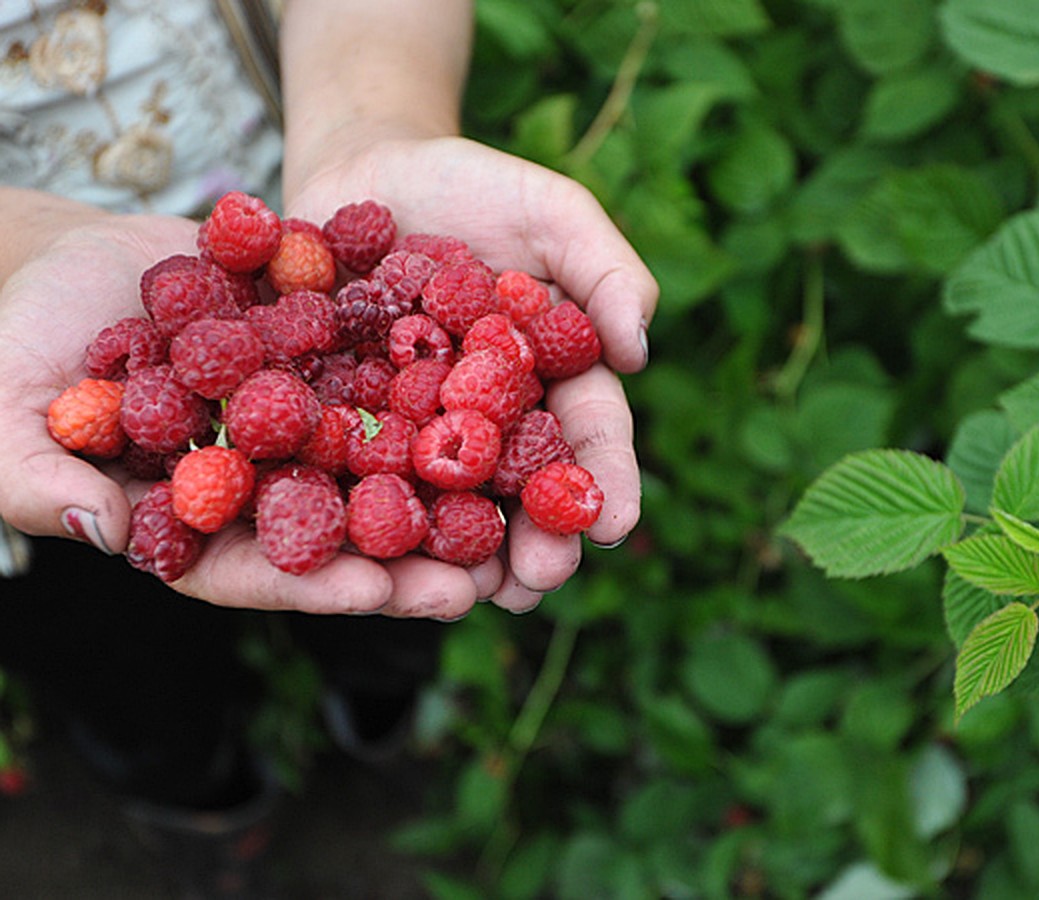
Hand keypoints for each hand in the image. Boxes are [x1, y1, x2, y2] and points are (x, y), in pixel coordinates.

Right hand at [0, 213, 485, 617]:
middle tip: (480, 576)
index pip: (267, 567)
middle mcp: (272, 474)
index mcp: (205, 518)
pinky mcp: (329, 347)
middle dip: (409, 555)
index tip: (383, 595)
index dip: (322, 585)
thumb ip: (44, 481)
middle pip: (347, 526)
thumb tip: (105, 531)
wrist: (62, 258)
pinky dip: (435, 367)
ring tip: (512, 496)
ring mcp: (307, 411)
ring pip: (385, 452)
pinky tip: (495, 376)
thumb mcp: (9, 418)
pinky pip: (386, 358)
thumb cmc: (15, 344)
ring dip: (445, 477)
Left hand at [286, 135, 658, 611]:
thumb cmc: (473, 186)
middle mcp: (492, 418)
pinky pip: (364, 476)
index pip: (589, 434)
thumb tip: (641, 351)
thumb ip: (604, 270)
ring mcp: (422, 429)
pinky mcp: (352, 425)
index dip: (605, 479)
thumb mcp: (552, 211)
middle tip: (539, 579)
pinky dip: (373, 518)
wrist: (366, 170)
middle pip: (523, 489)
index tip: (616, 521)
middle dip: (536, 539)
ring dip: (462, 556)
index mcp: (552, 377)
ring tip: (469, 597)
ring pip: (450, 504)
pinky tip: (375, 557)